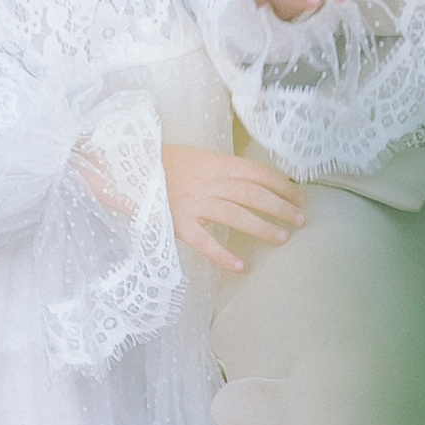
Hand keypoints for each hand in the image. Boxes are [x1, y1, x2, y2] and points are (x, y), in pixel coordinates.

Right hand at [161, 143, 303, 275]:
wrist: (123, 167)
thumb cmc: (163, 164)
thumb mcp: (197, 158)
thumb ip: (222, 170)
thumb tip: (253, 183)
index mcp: (216, 163)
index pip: (258, 173)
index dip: (282, 186)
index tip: (299, 197)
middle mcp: (209, 182)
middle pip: (253, 194)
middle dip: (280, 207)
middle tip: (301, 220)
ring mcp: (193, 203)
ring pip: (235, 215)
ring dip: (262, 227)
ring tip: (283, 238)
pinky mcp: (177, 223)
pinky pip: (204, 242)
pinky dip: (223, 255)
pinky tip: (241, 266)